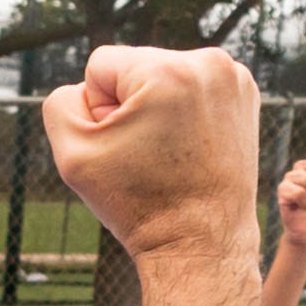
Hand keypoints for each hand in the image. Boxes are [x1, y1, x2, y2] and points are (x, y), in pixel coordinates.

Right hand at [45, 46, 261, 263]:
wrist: (201, 243)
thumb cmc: (137, 204)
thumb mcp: (72, 155)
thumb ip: (59, 104)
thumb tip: (86, 88)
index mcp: (166, 70)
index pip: (100, 65)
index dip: (97, 110)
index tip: (122, 147)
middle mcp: (208, 63)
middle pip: (136, 66)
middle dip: (130, 106)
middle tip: (146, 155)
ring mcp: (234, 77)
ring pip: (164, 75)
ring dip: (156, 107)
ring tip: (168, 153)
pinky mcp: (246, 93)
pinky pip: (193, 87)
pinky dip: (185, 112)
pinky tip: (189, 147)